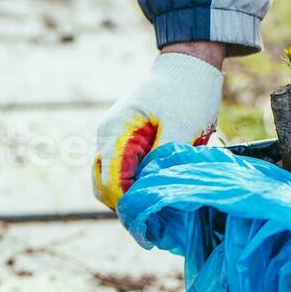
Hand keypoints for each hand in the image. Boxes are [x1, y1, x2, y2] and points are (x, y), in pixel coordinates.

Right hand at [91, 47, 223, 209]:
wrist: (188, 68)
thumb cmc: (187, 93)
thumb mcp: (181, 126)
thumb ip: (162, 158)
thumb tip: (149, 189)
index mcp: (116, 130)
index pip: (110, 180)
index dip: (127, 203)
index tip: (149, 220)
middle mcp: (107, 136)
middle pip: (102, 185)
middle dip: (124, 205)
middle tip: (152, 223)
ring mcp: (113, 139)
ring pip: (108, 181)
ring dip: (128, 198)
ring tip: (155, 210)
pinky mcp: (125, 143)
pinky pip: (121, 172)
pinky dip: (133, 186)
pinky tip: (153, 193)